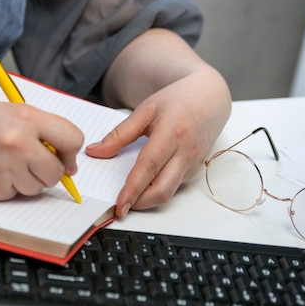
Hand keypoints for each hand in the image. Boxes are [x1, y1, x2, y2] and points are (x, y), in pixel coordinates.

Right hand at [0, 101, 83, 199]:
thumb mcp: (9, 112)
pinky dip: (6, 187)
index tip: (63, 155)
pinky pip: (15, 195)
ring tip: (2, 161)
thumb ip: (41, 130)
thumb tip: (68, 162)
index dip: (70, 151)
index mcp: (26, 117)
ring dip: (25, 180)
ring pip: (37, 188)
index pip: (73, 139)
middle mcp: (19, 142)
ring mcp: (5, 168)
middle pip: (56, 172)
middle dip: (47, 171)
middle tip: (27, 160)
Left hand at [85, 29, 230, 215]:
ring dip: (147, 200)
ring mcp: (192, 164)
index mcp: (171, 134)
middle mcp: (185, 152)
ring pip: (169, 192)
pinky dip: (157, 191)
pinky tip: (144, 186)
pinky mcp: (194, 170)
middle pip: (162, 189)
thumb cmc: (177, 100)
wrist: (209, 98)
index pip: (148, 168)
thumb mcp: (144, 110)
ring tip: (129, 199)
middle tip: (120, 207)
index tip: (119, 205)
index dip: (133, 190)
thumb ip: (119, 134)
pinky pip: (174, 186)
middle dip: (139, 203)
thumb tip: (95, 151)